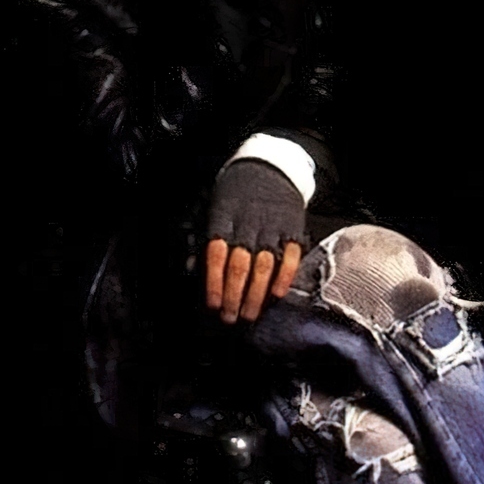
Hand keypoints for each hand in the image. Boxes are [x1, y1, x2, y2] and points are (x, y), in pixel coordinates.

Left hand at [205, 158, 304, 323]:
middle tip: (230, 318)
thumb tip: (192, 268)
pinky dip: (284, 277)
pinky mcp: (292, 229)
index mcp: (224, 220)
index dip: (214, 282)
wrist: (269, 165)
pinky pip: (290, 256)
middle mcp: (247, 226)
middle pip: (240, 266)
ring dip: (256, 294)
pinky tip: (277, 295)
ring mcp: (272, 228)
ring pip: (263, 265)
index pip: (217, 255)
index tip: (212, 305)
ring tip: (250, 314)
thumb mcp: (214, 207)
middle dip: (234, 296)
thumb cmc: (236, 192)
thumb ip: (204, 237)